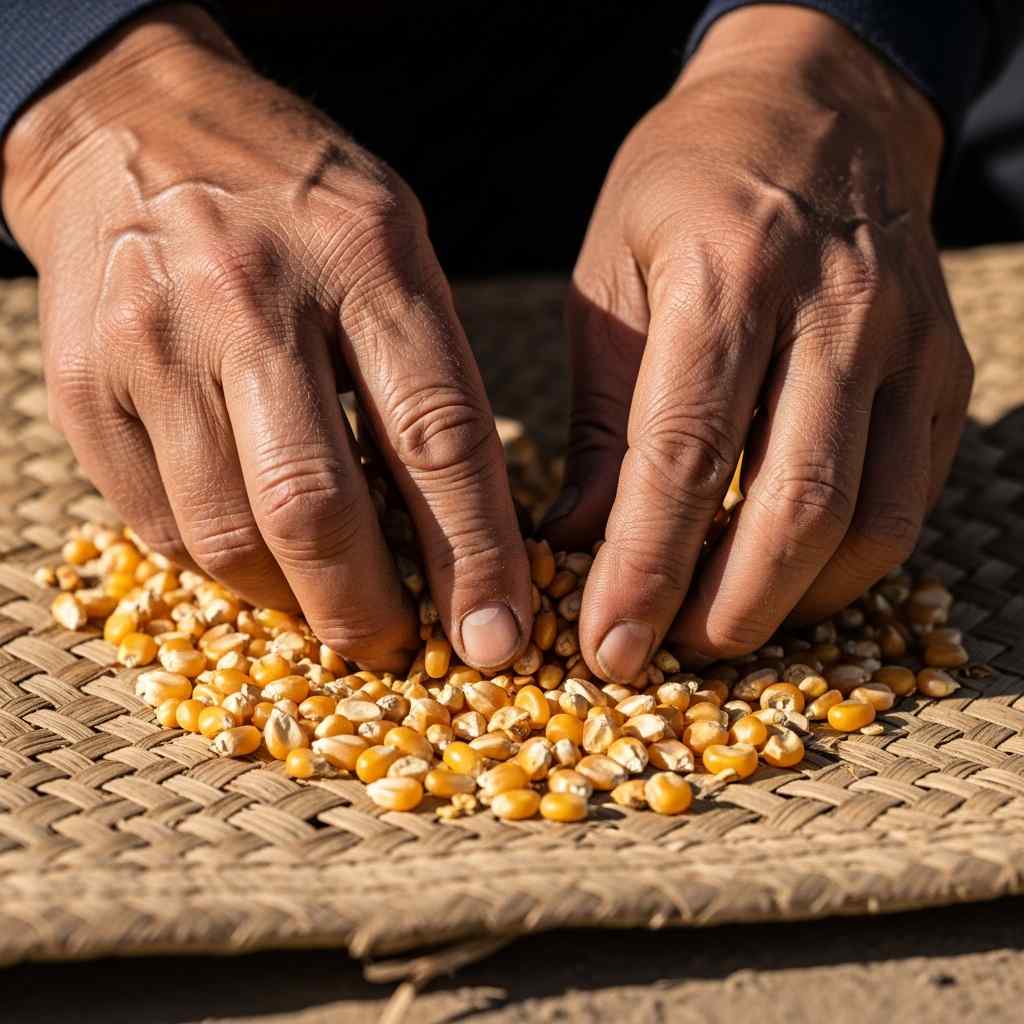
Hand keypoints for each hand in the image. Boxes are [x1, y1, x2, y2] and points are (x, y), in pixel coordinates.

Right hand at [2, 4, 531, 670]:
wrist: (129, 124)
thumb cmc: (293, 195)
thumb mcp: (393, 241)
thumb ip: (429, 370)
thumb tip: (463, 524)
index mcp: (364, 256)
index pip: (438, 437)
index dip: (476, 554)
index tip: (497, 635)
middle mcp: (252, 299)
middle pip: (320, 507)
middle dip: (371, 609)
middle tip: (402, 649)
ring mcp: (155, 343)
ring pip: (230, 534)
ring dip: (294, 604)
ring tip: (334, 611)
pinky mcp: (86, 386)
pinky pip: (160, 524)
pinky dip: (221, 568)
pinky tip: (259, 558)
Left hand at [542, 6, 971, 680]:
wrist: (815, 105)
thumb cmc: (685, 193)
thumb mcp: (611, 282)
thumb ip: (600, 422)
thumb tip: (574, 546)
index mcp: (728, 273)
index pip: (682, 455)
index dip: (644, 569)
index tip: (606, 648)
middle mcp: (834, 307)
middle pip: (795, 503)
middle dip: (727, 608)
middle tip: (669, 659)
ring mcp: (906, 340)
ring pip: (872, 518)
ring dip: (797, 602)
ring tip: (726, 628)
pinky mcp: (944, 370)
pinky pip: (911, 494)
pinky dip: (852, 562)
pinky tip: (791, 579)